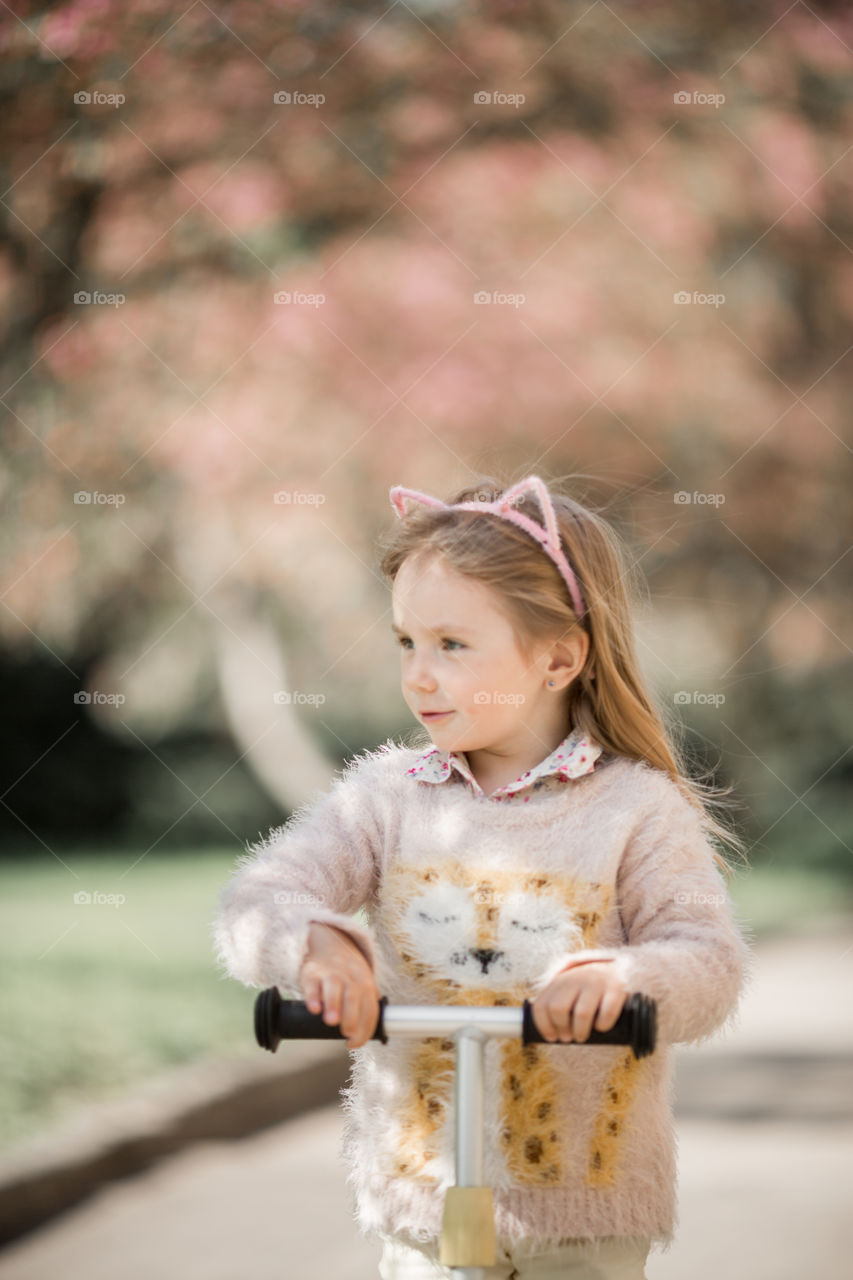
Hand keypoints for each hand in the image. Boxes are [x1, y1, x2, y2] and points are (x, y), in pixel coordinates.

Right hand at [298, 922, 380, 1049]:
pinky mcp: (312, 974)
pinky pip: (313, 984)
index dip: (365, 1028)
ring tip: (332, 1022)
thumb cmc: (347, 973)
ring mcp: (330, 974)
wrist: (329, 943)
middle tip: (347, 1034)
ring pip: (334, 987)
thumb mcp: (363, 983)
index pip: (370, 1008)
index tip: (354, 1042)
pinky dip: (313, 997)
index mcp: (366, 983)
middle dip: (352, 1017)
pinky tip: (314, 1009)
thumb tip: (368, 1034)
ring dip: (334, 1005)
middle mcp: (349, 978)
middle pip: (354, 996)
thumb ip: (366, 1005)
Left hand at [531, 959, 628, 1043]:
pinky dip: (603, 1025)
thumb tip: (548, 1033)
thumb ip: (556, 1002)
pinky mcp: (616, 988)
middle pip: (558, 1008)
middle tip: (568, 1038)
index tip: (552, 1038)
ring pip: (582, 1013)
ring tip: (581, 1036)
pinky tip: (601, 1026)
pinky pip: (607, 1013)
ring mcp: (596, 981)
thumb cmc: (589, 988)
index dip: (544, 1026)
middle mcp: (576, 978)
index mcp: (560, 980)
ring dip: (580, 1031)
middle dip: (561, 1028)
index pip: (541, 1005)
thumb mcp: (569, 989)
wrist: (619, 967)